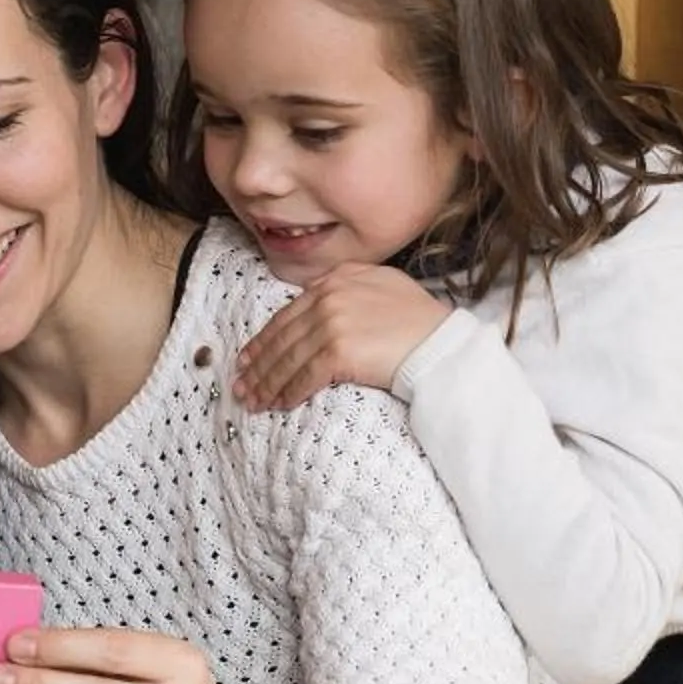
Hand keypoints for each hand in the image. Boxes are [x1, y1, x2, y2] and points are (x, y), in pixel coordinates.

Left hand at [231, 263, 449, 408]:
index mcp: (337, 279)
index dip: (264, 339)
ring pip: (288, 359)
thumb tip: (315, 294)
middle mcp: (330, 297)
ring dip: (267, 384)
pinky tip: (280, 404)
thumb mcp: (382, 284)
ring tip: (253, 401)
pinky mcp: (339, 351)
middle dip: (258, 366)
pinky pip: (305, 377)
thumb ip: (347, 284)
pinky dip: (289, 392)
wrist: (441, 344)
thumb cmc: (419, 319)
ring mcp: (332, 323)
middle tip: (241, 386)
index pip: (288, 314)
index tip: (248, 358)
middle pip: (282, 337)